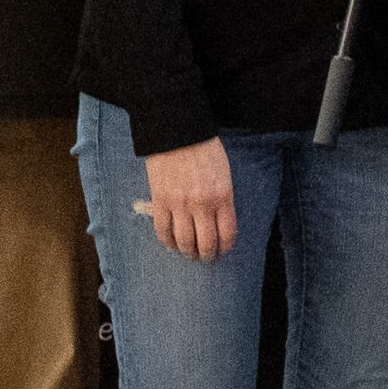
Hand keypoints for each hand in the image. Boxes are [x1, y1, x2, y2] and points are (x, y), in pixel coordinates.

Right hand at [138, 137, 238, 262]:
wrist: (177, 131)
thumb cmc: (204, 148)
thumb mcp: (223, 172)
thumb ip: (222, 198)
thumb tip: (218, 221)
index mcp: (223, 196)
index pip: (227, 234)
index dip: (225, 247)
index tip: (222, 250)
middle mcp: (202, 204)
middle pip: (206, 243)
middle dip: (207, 255)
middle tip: (205, 257)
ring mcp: (180, 204)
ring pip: (184, 241)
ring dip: (187, 252)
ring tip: (189, 254)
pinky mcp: (160, 201)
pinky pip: (163, 230)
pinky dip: (168, 241)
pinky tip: (171, 243)